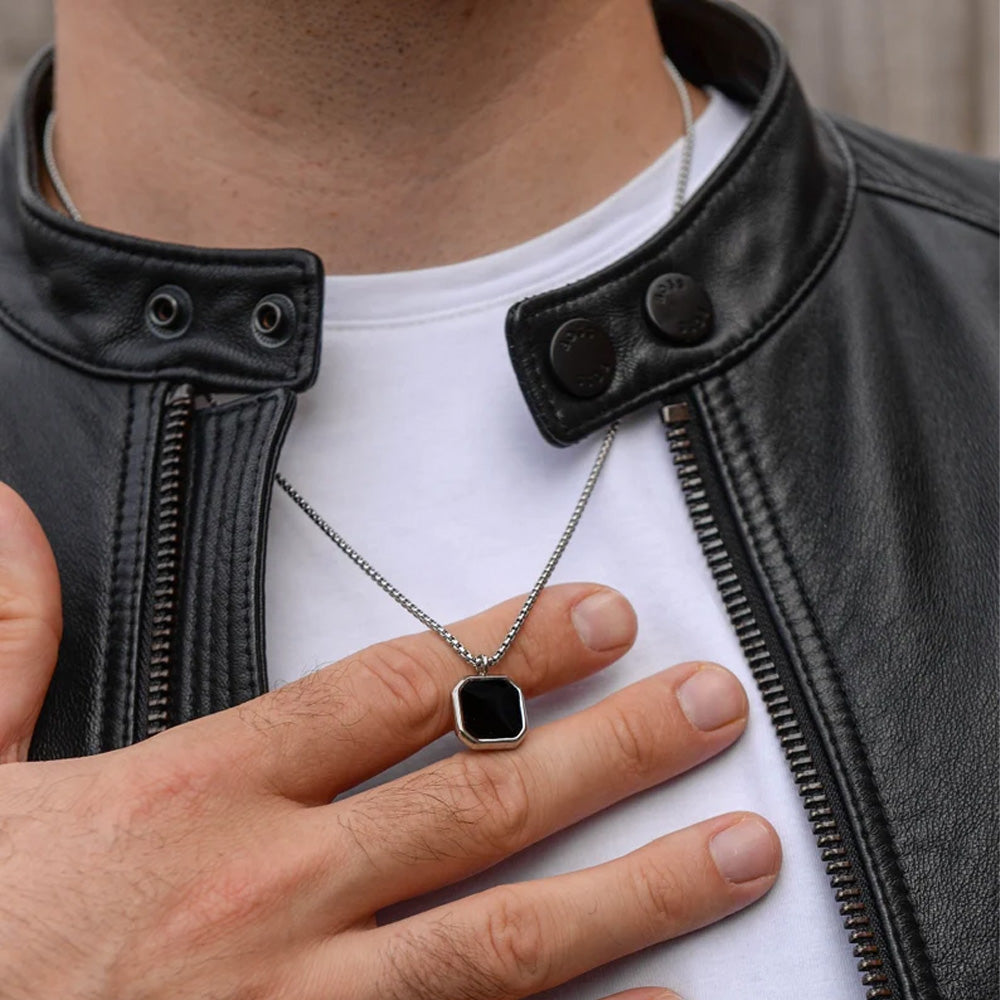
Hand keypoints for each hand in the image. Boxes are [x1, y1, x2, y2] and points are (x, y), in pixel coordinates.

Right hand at [0, 484, 779, 999]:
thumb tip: (13, 517)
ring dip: (637, 890)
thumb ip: (7, 636)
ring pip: (503, 936)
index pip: (394, 691)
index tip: (601, 618)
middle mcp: (269, 893)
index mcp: (199, 793)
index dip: (513, 647)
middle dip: (615, 746)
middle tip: (712, 705)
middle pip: (481, 799)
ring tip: (739, 850)